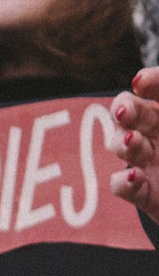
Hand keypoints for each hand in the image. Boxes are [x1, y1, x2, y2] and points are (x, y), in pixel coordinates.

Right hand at [111, 69, 158, 211]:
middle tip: (123, 113)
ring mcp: (148, 164)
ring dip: (123, 143)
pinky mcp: (144, 194)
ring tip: (133, 142)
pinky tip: (136, 177)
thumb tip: (141, 82)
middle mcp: (156, 135)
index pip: (156, 89)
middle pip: (129, 114)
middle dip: (123, 109)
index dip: (150, 82)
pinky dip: (123, 181)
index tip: (141, 84)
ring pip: (120, 146)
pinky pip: (120, 186)